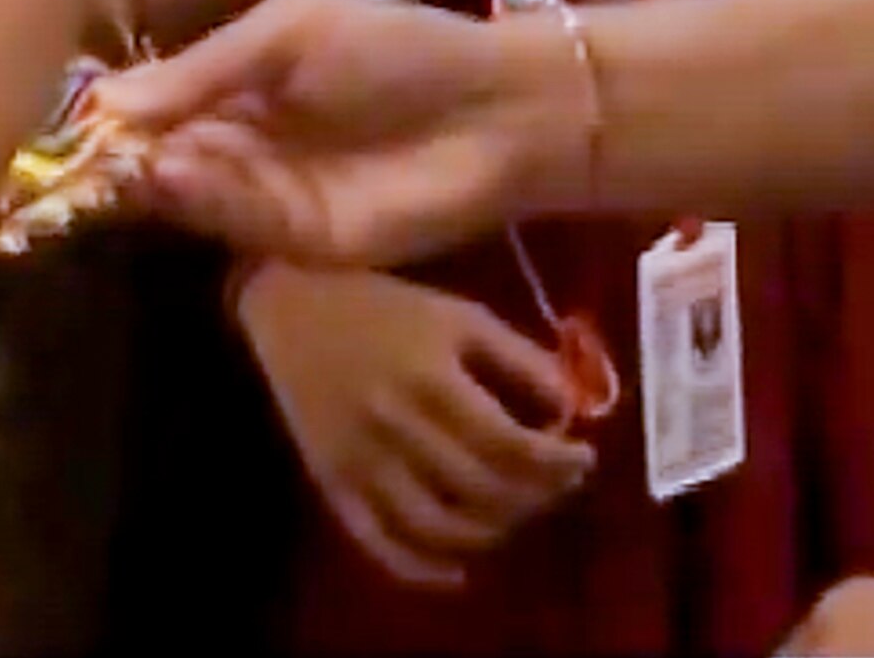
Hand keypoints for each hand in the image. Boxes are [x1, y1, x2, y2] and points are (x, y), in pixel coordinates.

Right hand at [99, 0, 571, 267]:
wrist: (493, 107)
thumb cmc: (396, 47)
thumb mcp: (288, 31)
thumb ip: (205, 66)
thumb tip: (108, 100)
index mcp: (232, 89)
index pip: (152, 109)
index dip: (109, 116)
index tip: (62, 114)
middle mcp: (238, 147)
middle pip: (158, 160)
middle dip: (119, 156)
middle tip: (77, 149)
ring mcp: (266, 198)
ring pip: (189, 195)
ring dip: (157, 178)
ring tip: (134, 155)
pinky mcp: (298, 242)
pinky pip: (238, 224)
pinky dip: (203, 202)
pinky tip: (177, 173)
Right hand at [233, 261, 597, 587]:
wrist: (289, 306)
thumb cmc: (385, 305)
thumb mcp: (459, 314)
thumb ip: (518, 358)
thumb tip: (570, 409)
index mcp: (431, 377)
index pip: (512, 444)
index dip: (557, 461)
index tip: (584, 457)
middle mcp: (396, 425)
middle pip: (483, 489)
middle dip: (536, 495)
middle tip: (560, 485)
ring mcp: (360, 461)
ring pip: (439, 525)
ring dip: (493, 531)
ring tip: (517, 513)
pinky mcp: (332, 484)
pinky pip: (379, 543)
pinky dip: (423, 568)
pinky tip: (460, 569)